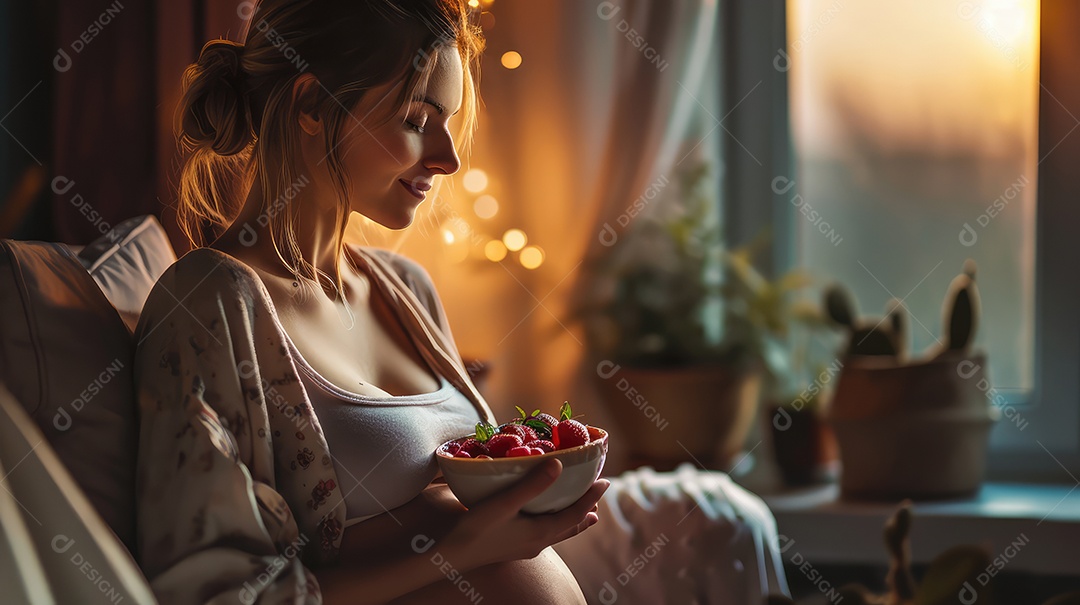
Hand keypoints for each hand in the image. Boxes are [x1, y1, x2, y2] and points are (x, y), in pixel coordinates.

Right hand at [441, 458, 609, 569]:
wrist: (452, 556)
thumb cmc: (477, 528)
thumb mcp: (505, 502)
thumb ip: (533, 484)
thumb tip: (560, 464)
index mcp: (542, 532)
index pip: (576, 513)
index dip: (591, 497)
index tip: (604, 481)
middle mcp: (539, 542)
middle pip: (572, 526)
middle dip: (587, 510)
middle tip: (598, 495)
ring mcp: (527, 548)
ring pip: (560, 533)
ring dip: (574, 520)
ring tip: (588, 514)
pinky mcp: (515, 548)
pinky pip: (546, 535)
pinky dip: (557, 525)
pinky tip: (547, 522)